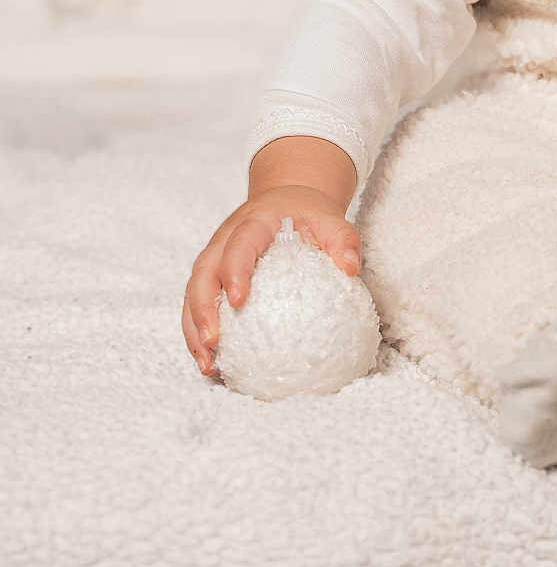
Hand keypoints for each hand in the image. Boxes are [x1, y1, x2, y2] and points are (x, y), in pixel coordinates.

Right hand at [182, 186, 360, 377]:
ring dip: (195, 329)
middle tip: (213, 342)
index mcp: (252, 224)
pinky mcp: (212, 277)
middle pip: (203, 274)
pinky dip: (200, 333)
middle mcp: (224, 241)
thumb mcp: (330, 219)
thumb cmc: (308, 215)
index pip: (238, 246)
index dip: (234, 272)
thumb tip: (351, 268)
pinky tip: (214, 362)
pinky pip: (198, 306)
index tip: (240, 301)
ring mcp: (214, 259)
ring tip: (208, 364)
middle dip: (202, 309)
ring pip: (194, 293)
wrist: (288, 202)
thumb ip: (343, 240)